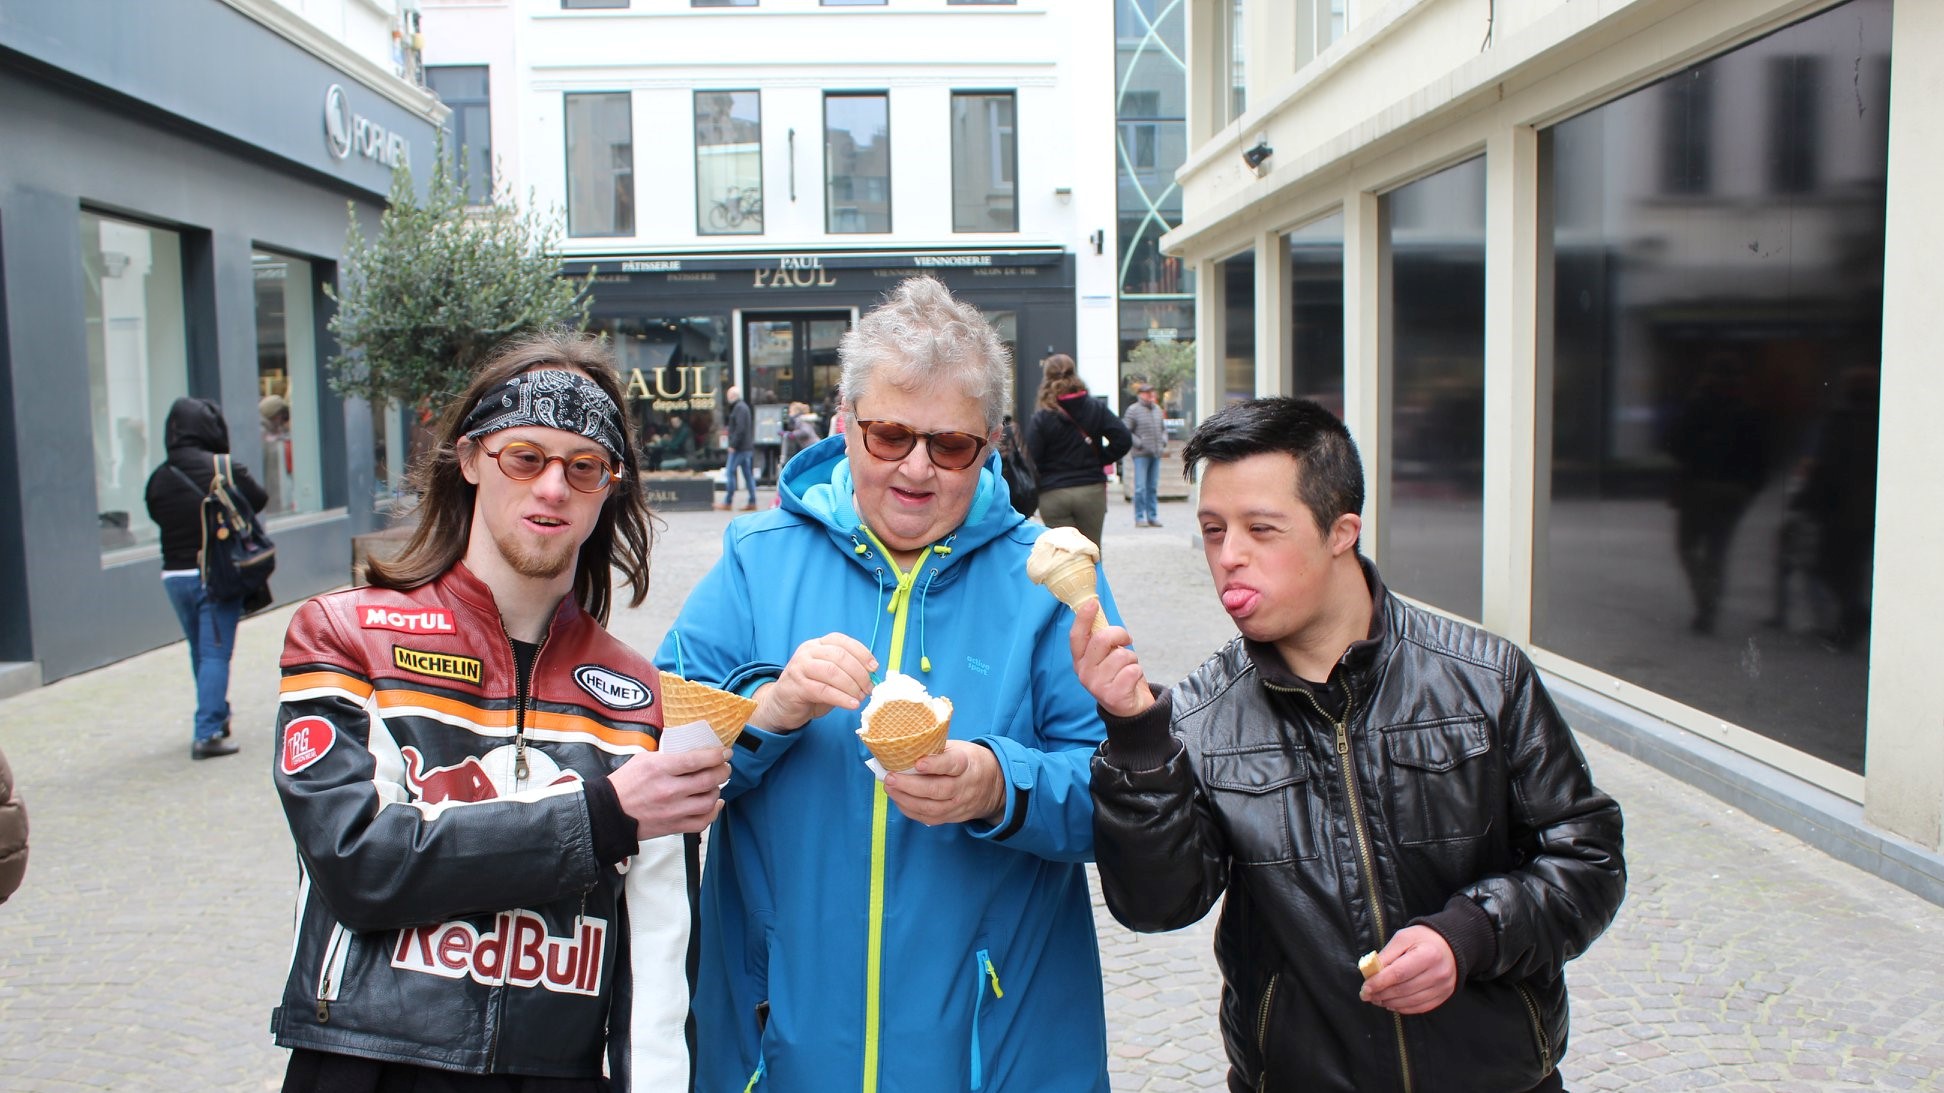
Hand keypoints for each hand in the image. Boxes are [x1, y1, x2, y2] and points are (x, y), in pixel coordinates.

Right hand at [609, 746, 732, 839]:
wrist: (609, 812)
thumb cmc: (626, 783)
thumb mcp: (644, 759)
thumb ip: (669, 756)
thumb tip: (695, 751)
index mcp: (660, 769)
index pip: (697, 760)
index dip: (716, 755)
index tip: (725, 752)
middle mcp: (669, 790)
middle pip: (709, 780)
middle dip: (723, 771)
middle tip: (724, 767)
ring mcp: (673, 811)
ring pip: (709, 801)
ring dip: (717, 790)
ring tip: (714, 784)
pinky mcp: (674, 827)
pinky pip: (702, 822)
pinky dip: (713, 812)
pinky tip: (714, 804)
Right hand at [751, 633, 878, 731]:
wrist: (782, 706)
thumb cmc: (810, 689)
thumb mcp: (830, 676)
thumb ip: (847, 672)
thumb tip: (872, 677)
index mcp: (817, 644)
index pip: (842, 641)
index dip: (861, 652)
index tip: (874, 667)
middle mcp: (807, 652)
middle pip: (839, 656)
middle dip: (859, 673)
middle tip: (869, 688)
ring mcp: (800, 668)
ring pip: (832, 672)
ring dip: (852, 686)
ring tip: (861, 697)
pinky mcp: (796, 686)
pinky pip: (824, 691)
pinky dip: (842, 698)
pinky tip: (852, 704)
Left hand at [884, 741, 1006, 826]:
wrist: (995, 785)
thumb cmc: (968, 761)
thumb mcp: (958, 748)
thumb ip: (935, 750)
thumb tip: (903, 749)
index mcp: (967, 764)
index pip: (952, 765)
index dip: (935, 765)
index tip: (918, 763)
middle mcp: (964, 787)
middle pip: (938, 790)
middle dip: (910, 786)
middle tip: (890, 778)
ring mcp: (960, 805)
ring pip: (932, 808)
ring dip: (906, 800)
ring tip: (889, 788)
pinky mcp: (953, 817)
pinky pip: (930, 818)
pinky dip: (910, 810)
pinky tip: (898, 799)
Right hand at [1068, 600, 1155, 718]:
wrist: (1129, 708)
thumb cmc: (1118, 676)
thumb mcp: (1105, 657)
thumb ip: (1100, 639)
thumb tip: (1096, 609)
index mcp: (1080, 661)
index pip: (1077, 636)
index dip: (1083, 618)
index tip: (1093, 602)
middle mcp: (1084, 673)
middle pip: (1102, 640)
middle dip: (1120, 634)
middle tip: (1127, 640)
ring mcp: (1097, 686)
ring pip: (1122, 655)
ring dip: (1132, 659)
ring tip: (1128, 668)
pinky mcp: (1113, 696)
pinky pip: (1133, 670)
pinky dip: (1138, 672)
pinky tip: (1132, 680)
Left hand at [1358, 925, 1458, 1014]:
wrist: (1449, 945)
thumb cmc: (1422, 939)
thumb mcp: (1403, 938)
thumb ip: (1386, 955)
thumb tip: (1370, 973)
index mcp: (1428, 954)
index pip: (1398, 973)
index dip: (1379, 983)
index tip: (1364, 988)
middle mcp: (1438, 973)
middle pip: (1403, 990)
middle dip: (1381, 994)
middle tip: (1366, 995)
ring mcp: (1443, 987)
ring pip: (1410, 1002)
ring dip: (1389, 1002)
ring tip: (1376, 999)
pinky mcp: (1444, 996)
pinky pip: (1420, 1007)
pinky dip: (1403, 1008)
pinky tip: (1391, 1003)